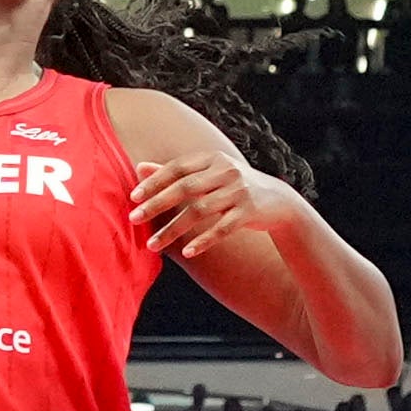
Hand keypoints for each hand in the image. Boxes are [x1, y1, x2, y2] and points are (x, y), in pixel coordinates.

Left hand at [132, 151, 291, 264]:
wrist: (276, 200)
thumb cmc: (232, 186)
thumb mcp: (207, 174)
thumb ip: (175, 172)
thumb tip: (138, 167)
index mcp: (212, 158)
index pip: (177, 168)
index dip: (154, 181)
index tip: (133, 197)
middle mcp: (226, 171)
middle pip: (185, 188)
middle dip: (157, 204)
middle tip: (133, 219)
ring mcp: (239, 191)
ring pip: (200, 211)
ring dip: (173, 229)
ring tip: (152, 245)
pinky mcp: (249, 212)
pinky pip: (222, 229)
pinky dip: (203, 241)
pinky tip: (186, 252)